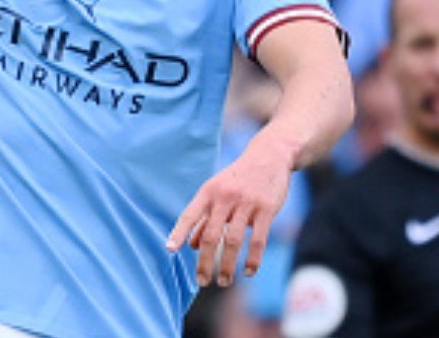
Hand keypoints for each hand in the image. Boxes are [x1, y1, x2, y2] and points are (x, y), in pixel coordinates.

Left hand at [166, 138, 292, 285]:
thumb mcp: (217, 191)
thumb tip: (189, 245)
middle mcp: (224, 197)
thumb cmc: (238, 178)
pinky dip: (252, 259)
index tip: (169, 250)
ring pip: (233, 241)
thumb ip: (205, 217)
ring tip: (223, 282)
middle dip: (204, 262)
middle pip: (210, 235)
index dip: (179, 232)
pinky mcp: (266, 209)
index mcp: (208, 192)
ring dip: (226, 265)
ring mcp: (246, 203)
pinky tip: (249, 272)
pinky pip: (258, 240)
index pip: (190, 215)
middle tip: (202, 281)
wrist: (268, 156)